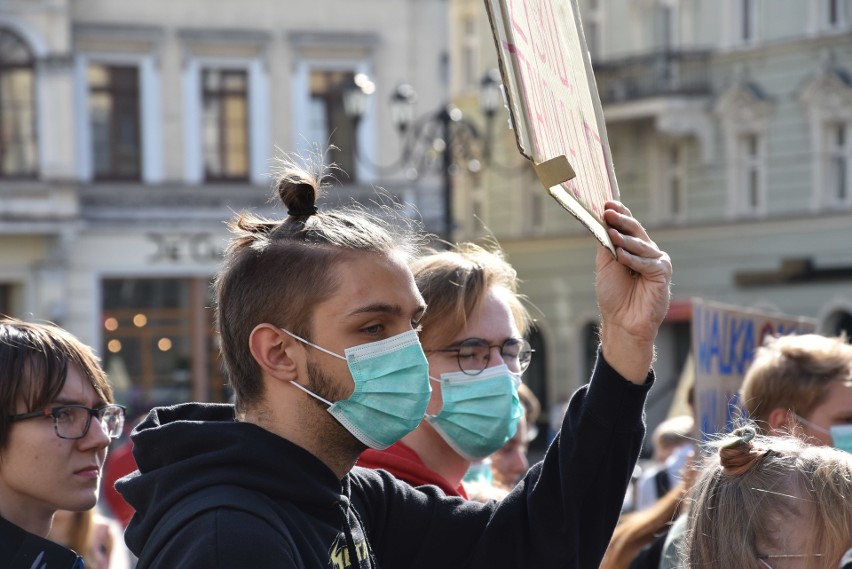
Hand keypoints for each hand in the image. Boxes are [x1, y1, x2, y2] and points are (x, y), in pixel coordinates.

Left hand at [596, 201, 671, 382]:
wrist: (622, 321)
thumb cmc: (613, 295)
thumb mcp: (606, 264)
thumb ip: (607, 244)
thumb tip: (603, 220)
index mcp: (633, 249)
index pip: (628, 227)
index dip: (619, 214)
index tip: (606, 204)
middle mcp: (647, 252)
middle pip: (635, 231)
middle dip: (621, 220)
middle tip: (608, 211)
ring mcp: (656, 262)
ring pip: (641, 244)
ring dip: (625, 239)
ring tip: (612, 233)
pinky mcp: (663, 273)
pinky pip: (647, 262)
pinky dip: (633, 259)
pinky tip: (622, 256)